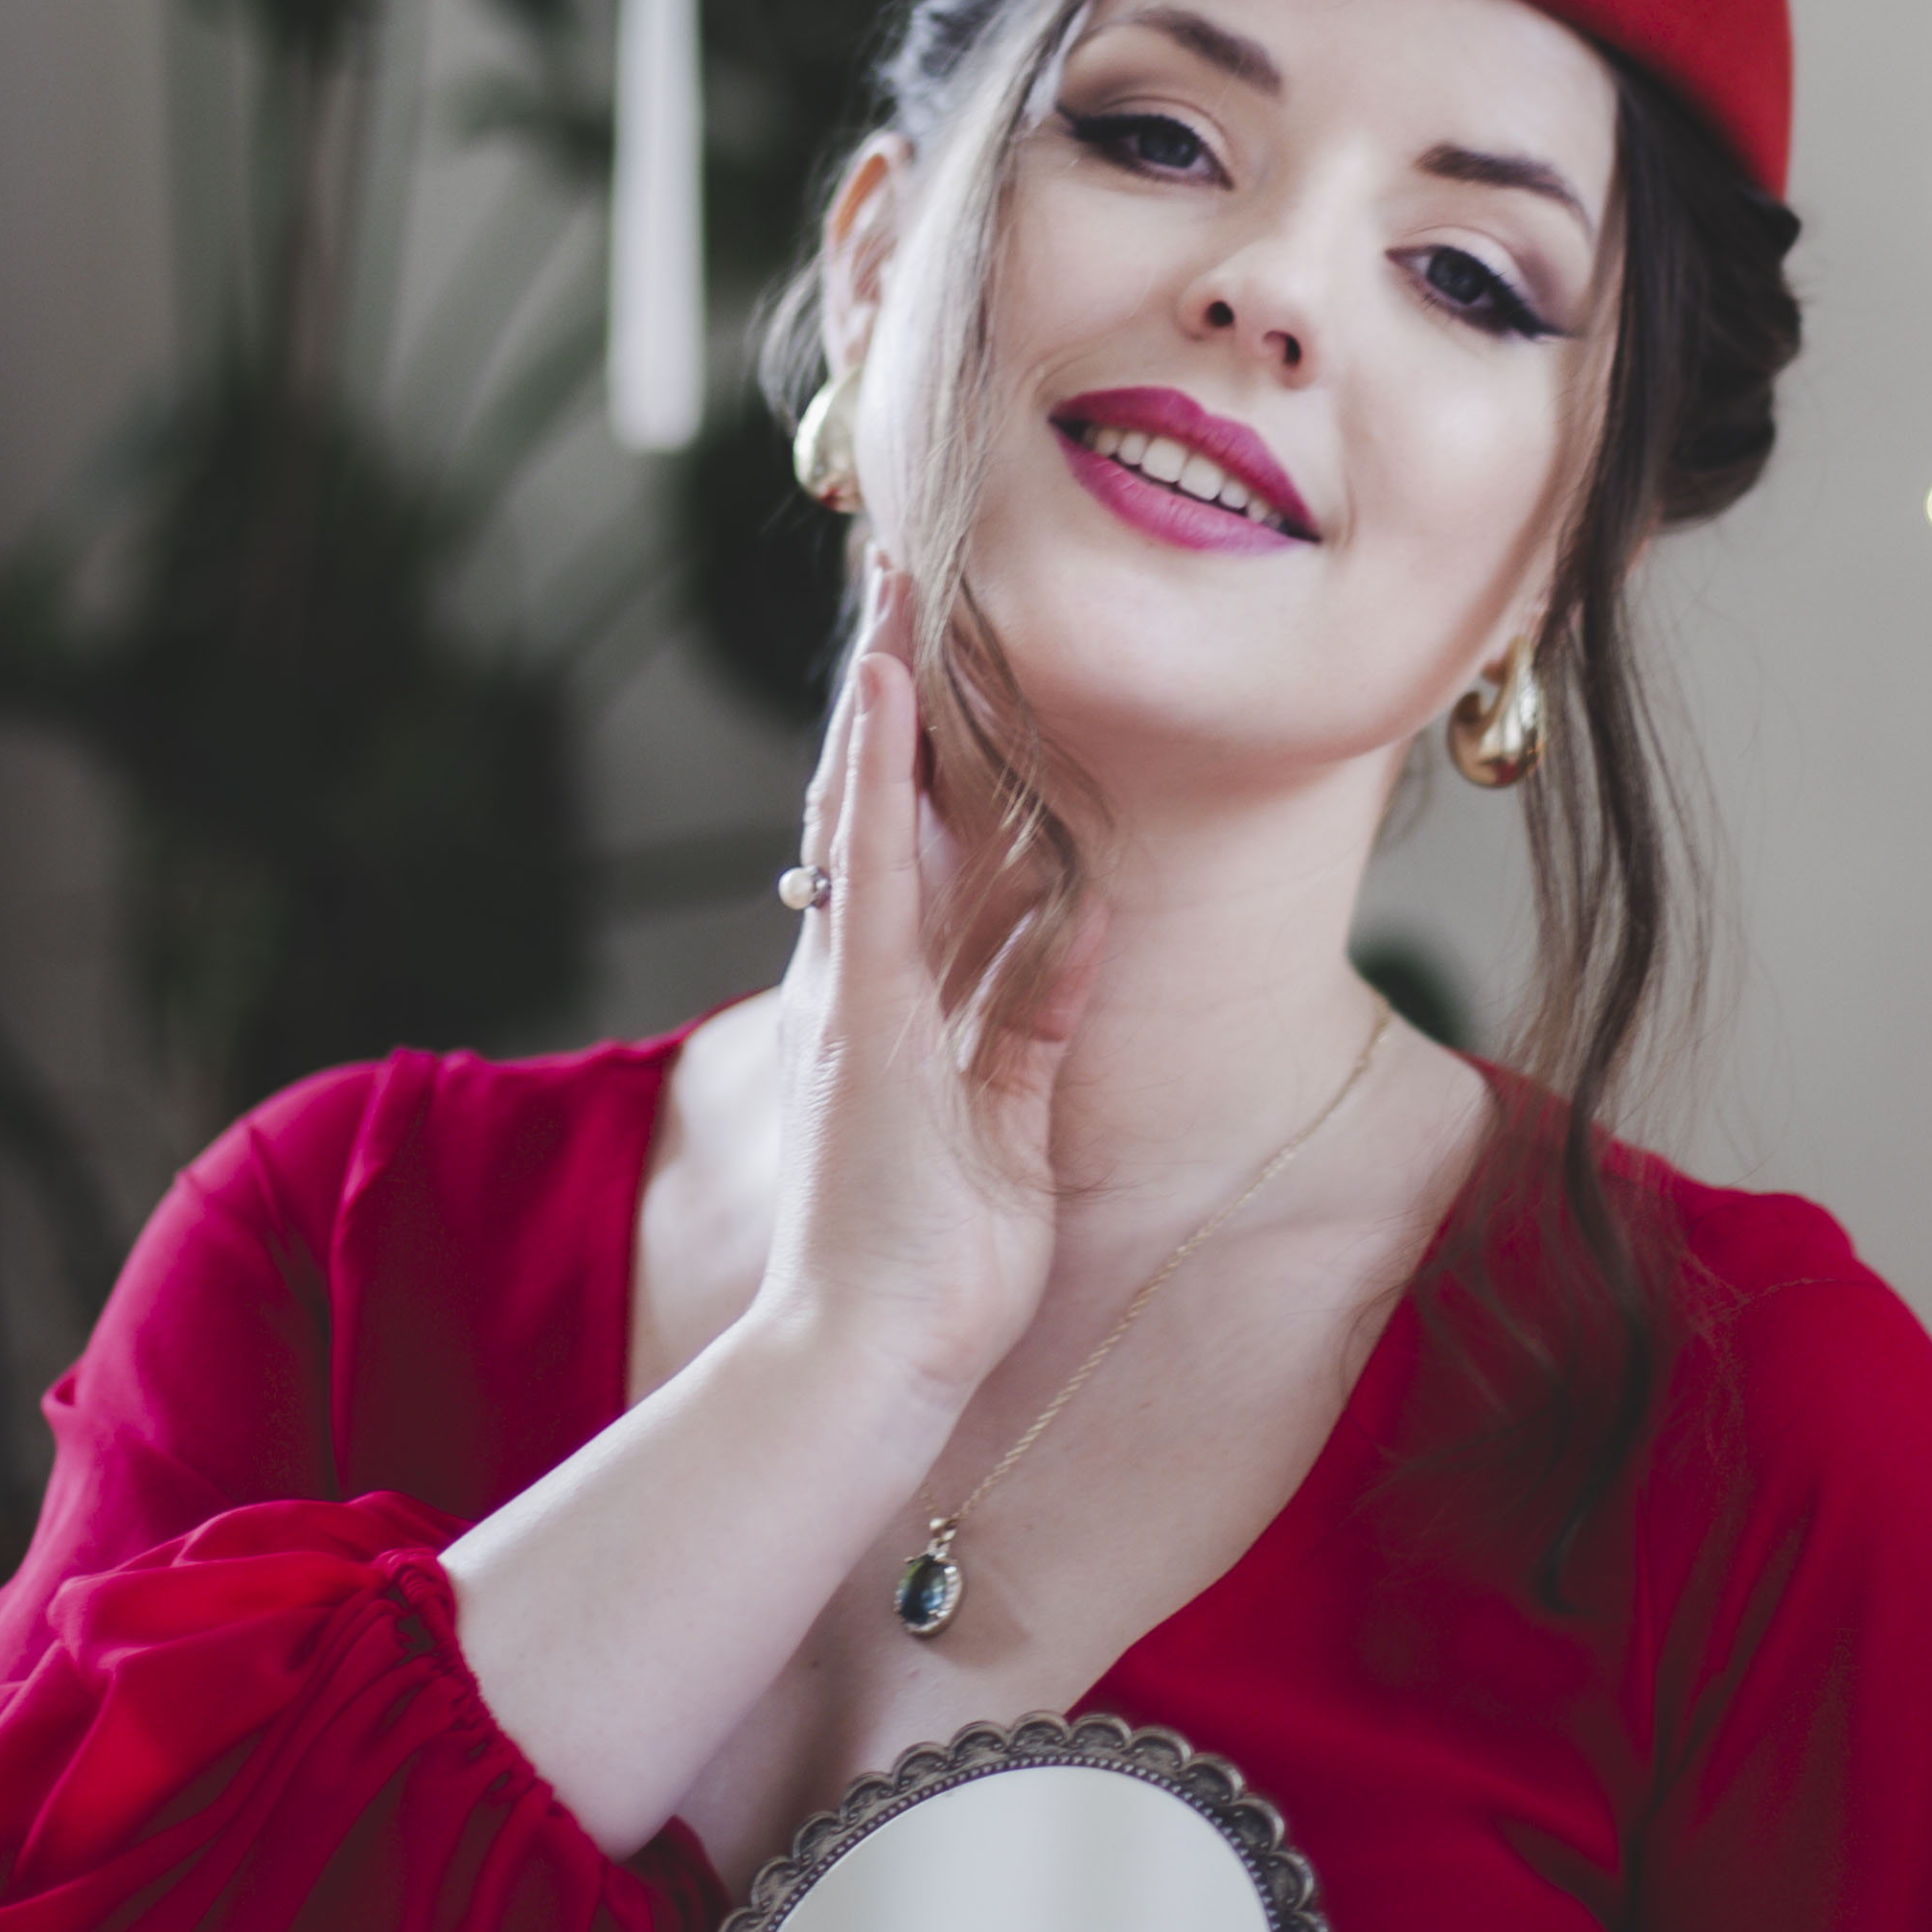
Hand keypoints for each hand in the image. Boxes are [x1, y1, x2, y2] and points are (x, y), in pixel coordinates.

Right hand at [760, 555, 1097, 1412]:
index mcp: (884, 1008)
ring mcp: (851, 992)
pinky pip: (872, 871)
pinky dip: (875, 777)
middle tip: (897, 570)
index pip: (897, 845)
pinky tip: (886, 688)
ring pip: (862, 808)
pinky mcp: (862, 1017)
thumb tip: (1080, 932)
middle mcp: (854, 981)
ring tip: (892, 584)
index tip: (924, 646)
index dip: (907, 742)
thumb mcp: (1010, 1128)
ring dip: (879, 691)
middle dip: (885, 683)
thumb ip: (1033, 1027)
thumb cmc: (933, 1272)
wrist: (864, 1361)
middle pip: (867, 800)